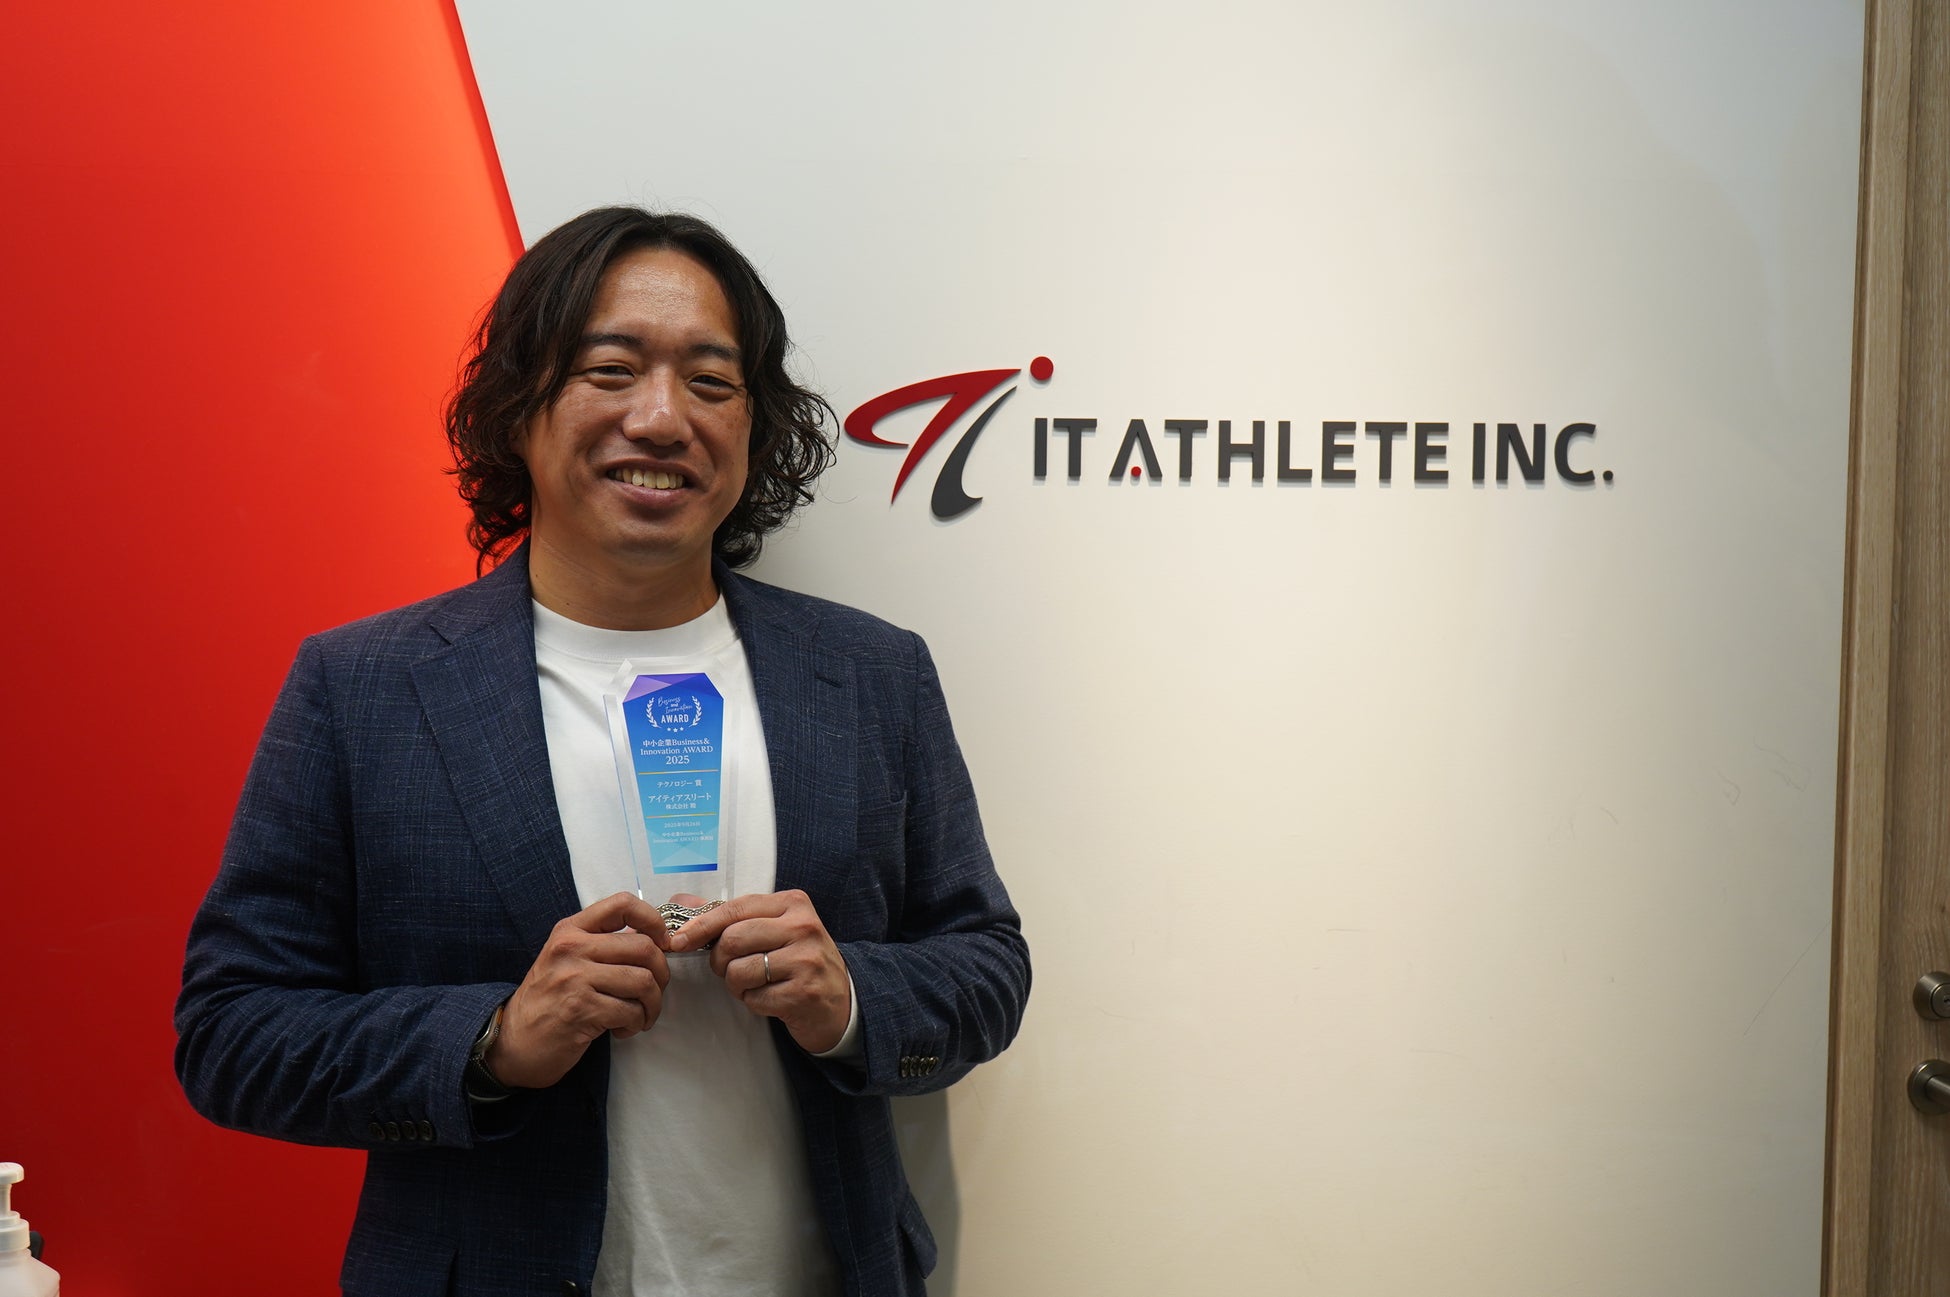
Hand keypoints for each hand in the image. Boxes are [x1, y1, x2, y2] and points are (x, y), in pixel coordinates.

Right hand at [485, 891, 671, 1088]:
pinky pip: (630, 1011)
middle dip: (661, 974)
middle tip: (654, 993)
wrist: (513, 1042)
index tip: (663, 942)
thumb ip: (602, 944)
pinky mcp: (580, 1010)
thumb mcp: (567, 960)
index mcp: (570, 930)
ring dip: (652, 1005)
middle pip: (643, 947)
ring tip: (641, 1016)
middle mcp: (571, 948)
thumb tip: (655, 939)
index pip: (622, 904)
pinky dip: (636, 1024)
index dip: (654, 920)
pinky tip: (623, 1029)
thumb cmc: (548, 1001)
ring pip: (643, 981)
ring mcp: (574, 978)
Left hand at [668, 889, 851, 1053]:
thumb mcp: (772, 929)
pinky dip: (753, 1002)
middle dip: (720, 960)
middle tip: (731, 968)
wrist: (840, 1000)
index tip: (679, 940)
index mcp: (794, 904)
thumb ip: (730, 915)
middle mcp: (803, 927)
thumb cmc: (798, 961)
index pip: (736, 908)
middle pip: (732, 939)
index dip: (701, 925)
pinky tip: (771, 998)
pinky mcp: (804, 992)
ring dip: (737, 984)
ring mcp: (806, 960)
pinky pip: (755, 997)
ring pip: (740, 971)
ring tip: (756, 983)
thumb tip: (680, 903)